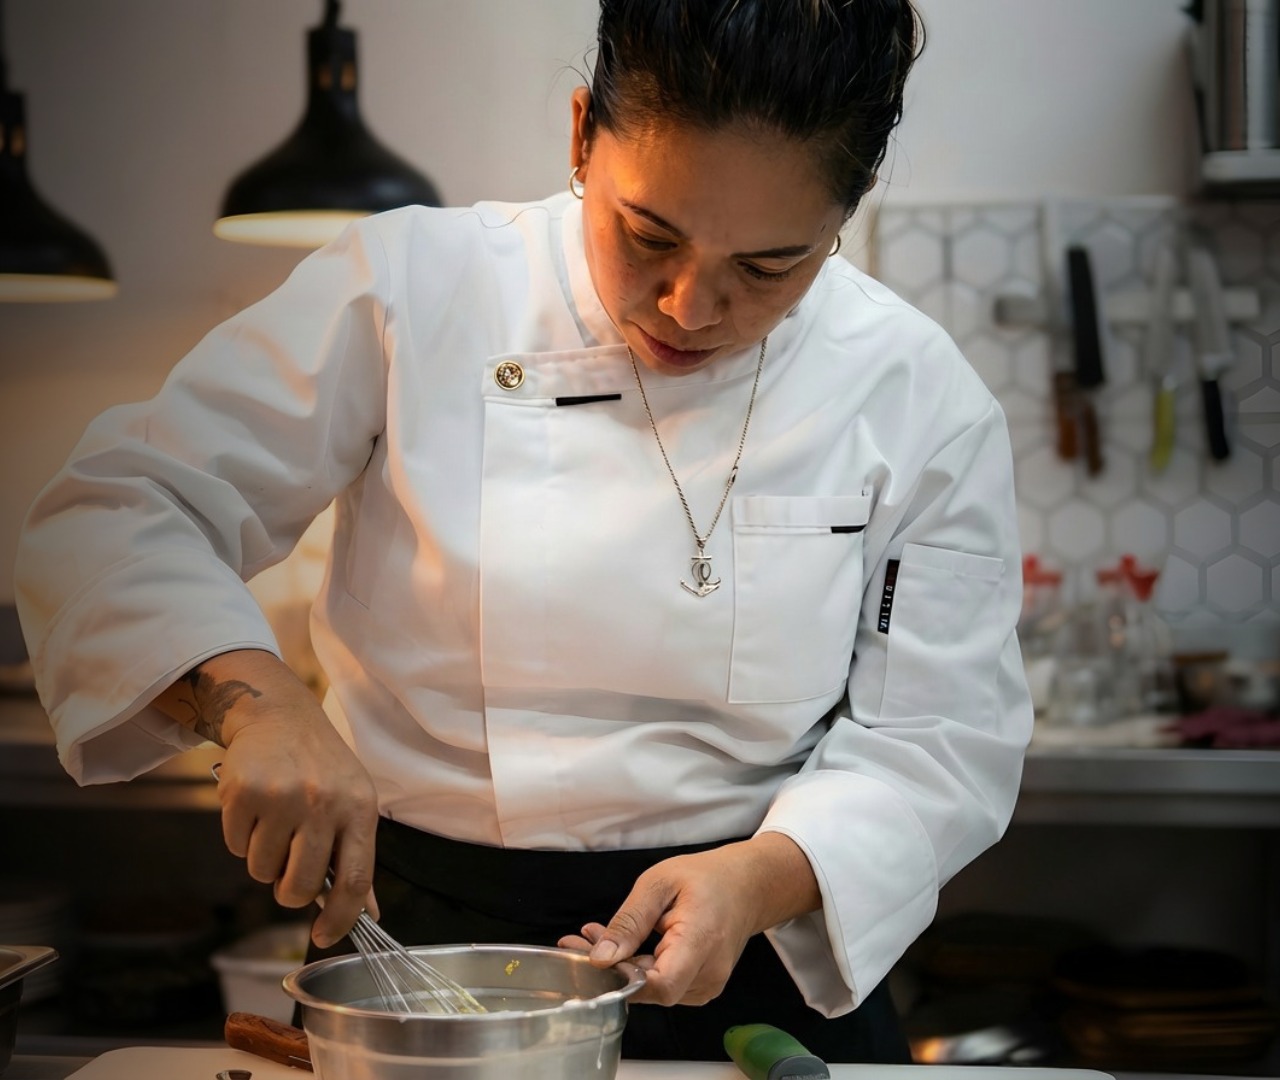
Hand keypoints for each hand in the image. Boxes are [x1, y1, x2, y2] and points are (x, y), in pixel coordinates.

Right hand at [159, 649, 379, 947]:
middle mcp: (323, 803)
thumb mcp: (353, 802)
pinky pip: (234, 847)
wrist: (279, 715)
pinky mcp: (242, 792)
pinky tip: (254, 808)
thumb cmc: (321, 767)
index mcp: (359, 809)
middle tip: (286, 873)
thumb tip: (369, 914)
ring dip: (263, 860)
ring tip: (274, 824)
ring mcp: (282, 797)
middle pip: (300, 887)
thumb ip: (357, 857)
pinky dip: (240, 838)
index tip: (323, 935)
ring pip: (261, 871)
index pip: (355, 881)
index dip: (340, 919)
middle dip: (288, 893)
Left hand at [557, 833, 819, 1005]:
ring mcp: (708, 985)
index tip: (593, 957)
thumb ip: (629, 921)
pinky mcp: (701, 988)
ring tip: (598, 936)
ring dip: (622, 967)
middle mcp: (709, 973)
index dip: (624, 979)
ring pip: (654, 990)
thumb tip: (600, 957)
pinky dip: (639, 969)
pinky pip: (664, 986)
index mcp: (702, 941)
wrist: (746, 886)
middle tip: (580, 939)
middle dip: (611, 967)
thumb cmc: (706, 878)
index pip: (662, 985)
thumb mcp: (659, 882)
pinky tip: (623, 946)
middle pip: (652, 990)